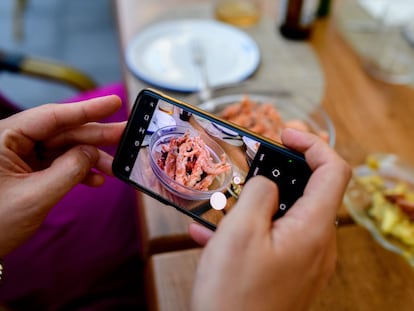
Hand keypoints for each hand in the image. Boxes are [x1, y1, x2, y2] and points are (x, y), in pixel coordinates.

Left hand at [0, 95, 125, 256]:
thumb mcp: (36, 196)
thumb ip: (69, 170)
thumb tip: (93, 153)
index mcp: (4, 138)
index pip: (52, 116)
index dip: (87, 109)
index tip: (114, 102)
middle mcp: (12, 142)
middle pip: (62, 132)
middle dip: (95, 136)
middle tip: (125, 133)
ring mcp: (20, 156)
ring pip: (64, 148)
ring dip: (90, 159)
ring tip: (115, 168)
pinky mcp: (27, 170)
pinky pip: (58, 163)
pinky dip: (78, 171)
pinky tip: (96, 180)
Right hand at [189, 128, 350, 310]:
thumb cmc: (233, 295)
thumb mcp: (240, 232)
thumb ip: (259, 194)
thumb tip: (268, 181)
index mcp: (312, 230)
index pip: (333, 170)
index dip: (313, 144)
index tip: (285, 134)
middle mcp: (316, 246)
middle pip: (310, 191)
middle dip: (279, 172)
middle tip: (252, 163)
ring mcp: (303, 262)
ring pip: (286, 215)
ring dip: (257, 202)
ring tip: (225, 202)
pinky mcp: (287, 274)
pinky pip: (272, 240)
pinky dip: (248, 230)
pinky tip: (210, 234)